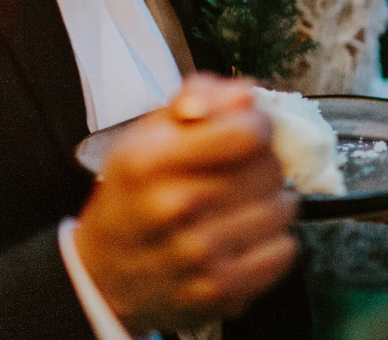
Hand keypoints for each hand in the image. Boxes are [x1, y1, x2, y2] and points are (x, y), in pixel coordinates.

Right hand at [73, 74, 298, 332]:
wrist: (104, 274)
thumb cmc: (135, 193)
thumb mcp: (148, 135)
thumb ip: (201, 97)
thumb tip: (245, 95)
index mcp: (152, 162)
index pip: (249, 132)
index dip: (259, 125)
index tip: (249, 132)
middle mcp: (172, 208)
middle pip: (271, 169)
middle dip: (264, 164)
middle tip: (241, 173)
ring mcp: (195, 255)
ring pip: (283, 209)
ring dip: (271, 203)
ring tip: (242, 206)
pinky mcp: (217, 291)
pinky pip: (284, 251)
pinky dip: (272, 242)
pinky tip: (245, 238)